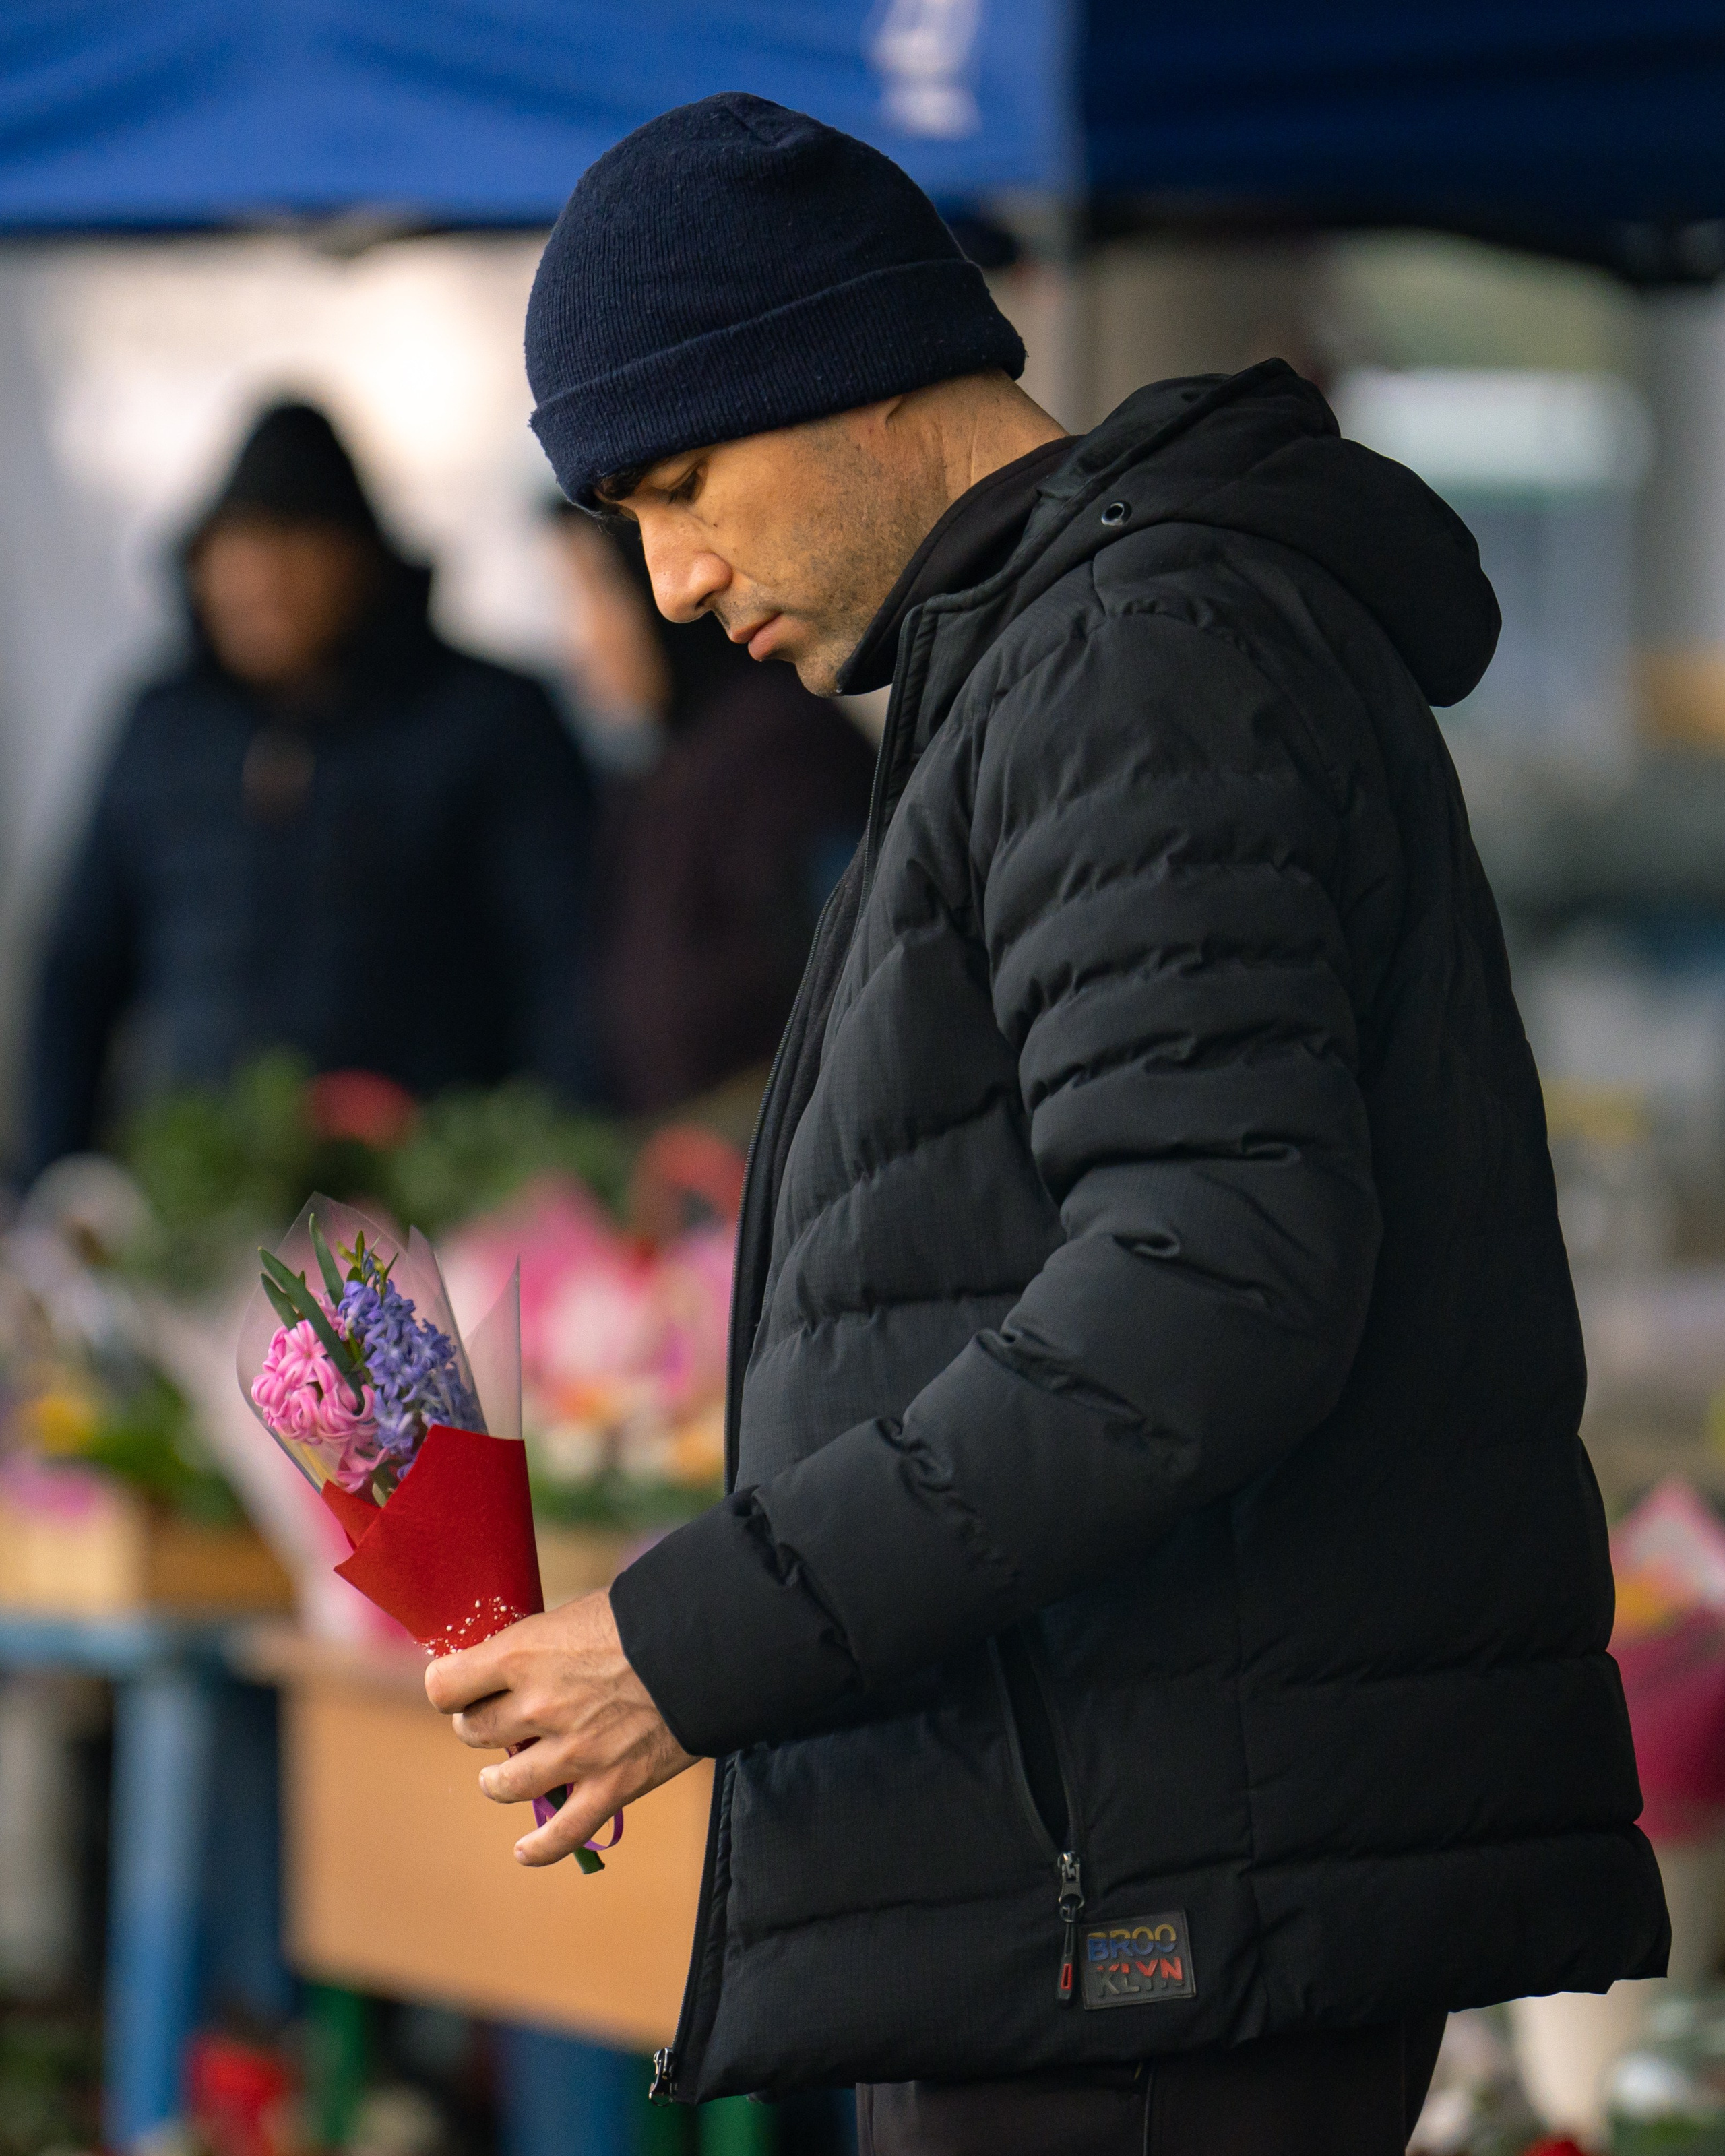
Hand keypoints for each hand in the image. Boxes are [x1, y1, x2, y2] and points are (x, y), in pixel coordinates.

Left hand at [424, 1589, 695, 1866]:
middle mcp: (540, 1706)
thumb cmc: (644, 1615)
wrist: (711, 1642)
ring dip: (497, 1781)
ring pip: (504, 1785)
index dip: (449, 1686)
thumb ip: (540, 1646)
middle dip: (479, 1726)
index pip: (445, 1686)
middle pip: (475, 1733)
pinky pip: (563, 1834)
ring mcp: (575, 1752)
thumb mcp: (576, 1614)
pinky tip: (524, 1851)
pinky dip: (539, 1848)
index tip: (459, 1686)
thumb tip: (514, 1667)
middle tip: (496, 1720)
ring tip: (501, 1778)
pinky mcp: (612, 1785)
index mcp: (524, 1655)